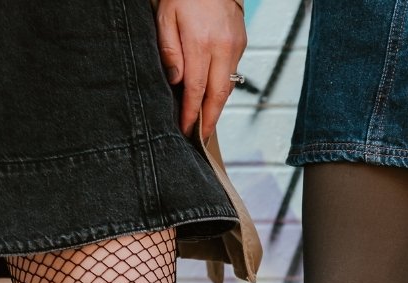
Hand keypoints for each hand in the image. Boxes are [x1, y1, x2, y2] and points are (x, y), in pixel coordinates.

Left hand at [155, 0, 245, 140]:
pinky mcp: (241, 43)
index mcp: (201, 43)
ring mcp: (235, 46)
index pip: (196, 90)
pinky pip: (232, 74)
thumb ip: (170, 51)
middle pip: (217, 96)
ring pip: (227, 88)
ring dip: (216, 109)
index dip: (191, 114)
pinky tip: (212, 98)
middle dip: (208, 121)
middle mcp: (222, 48)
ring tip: (205, 124)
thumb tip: (176, 82)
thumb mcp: (166, 18)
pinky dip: (221, 89)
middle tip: (200, 139)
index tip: (185, 130)